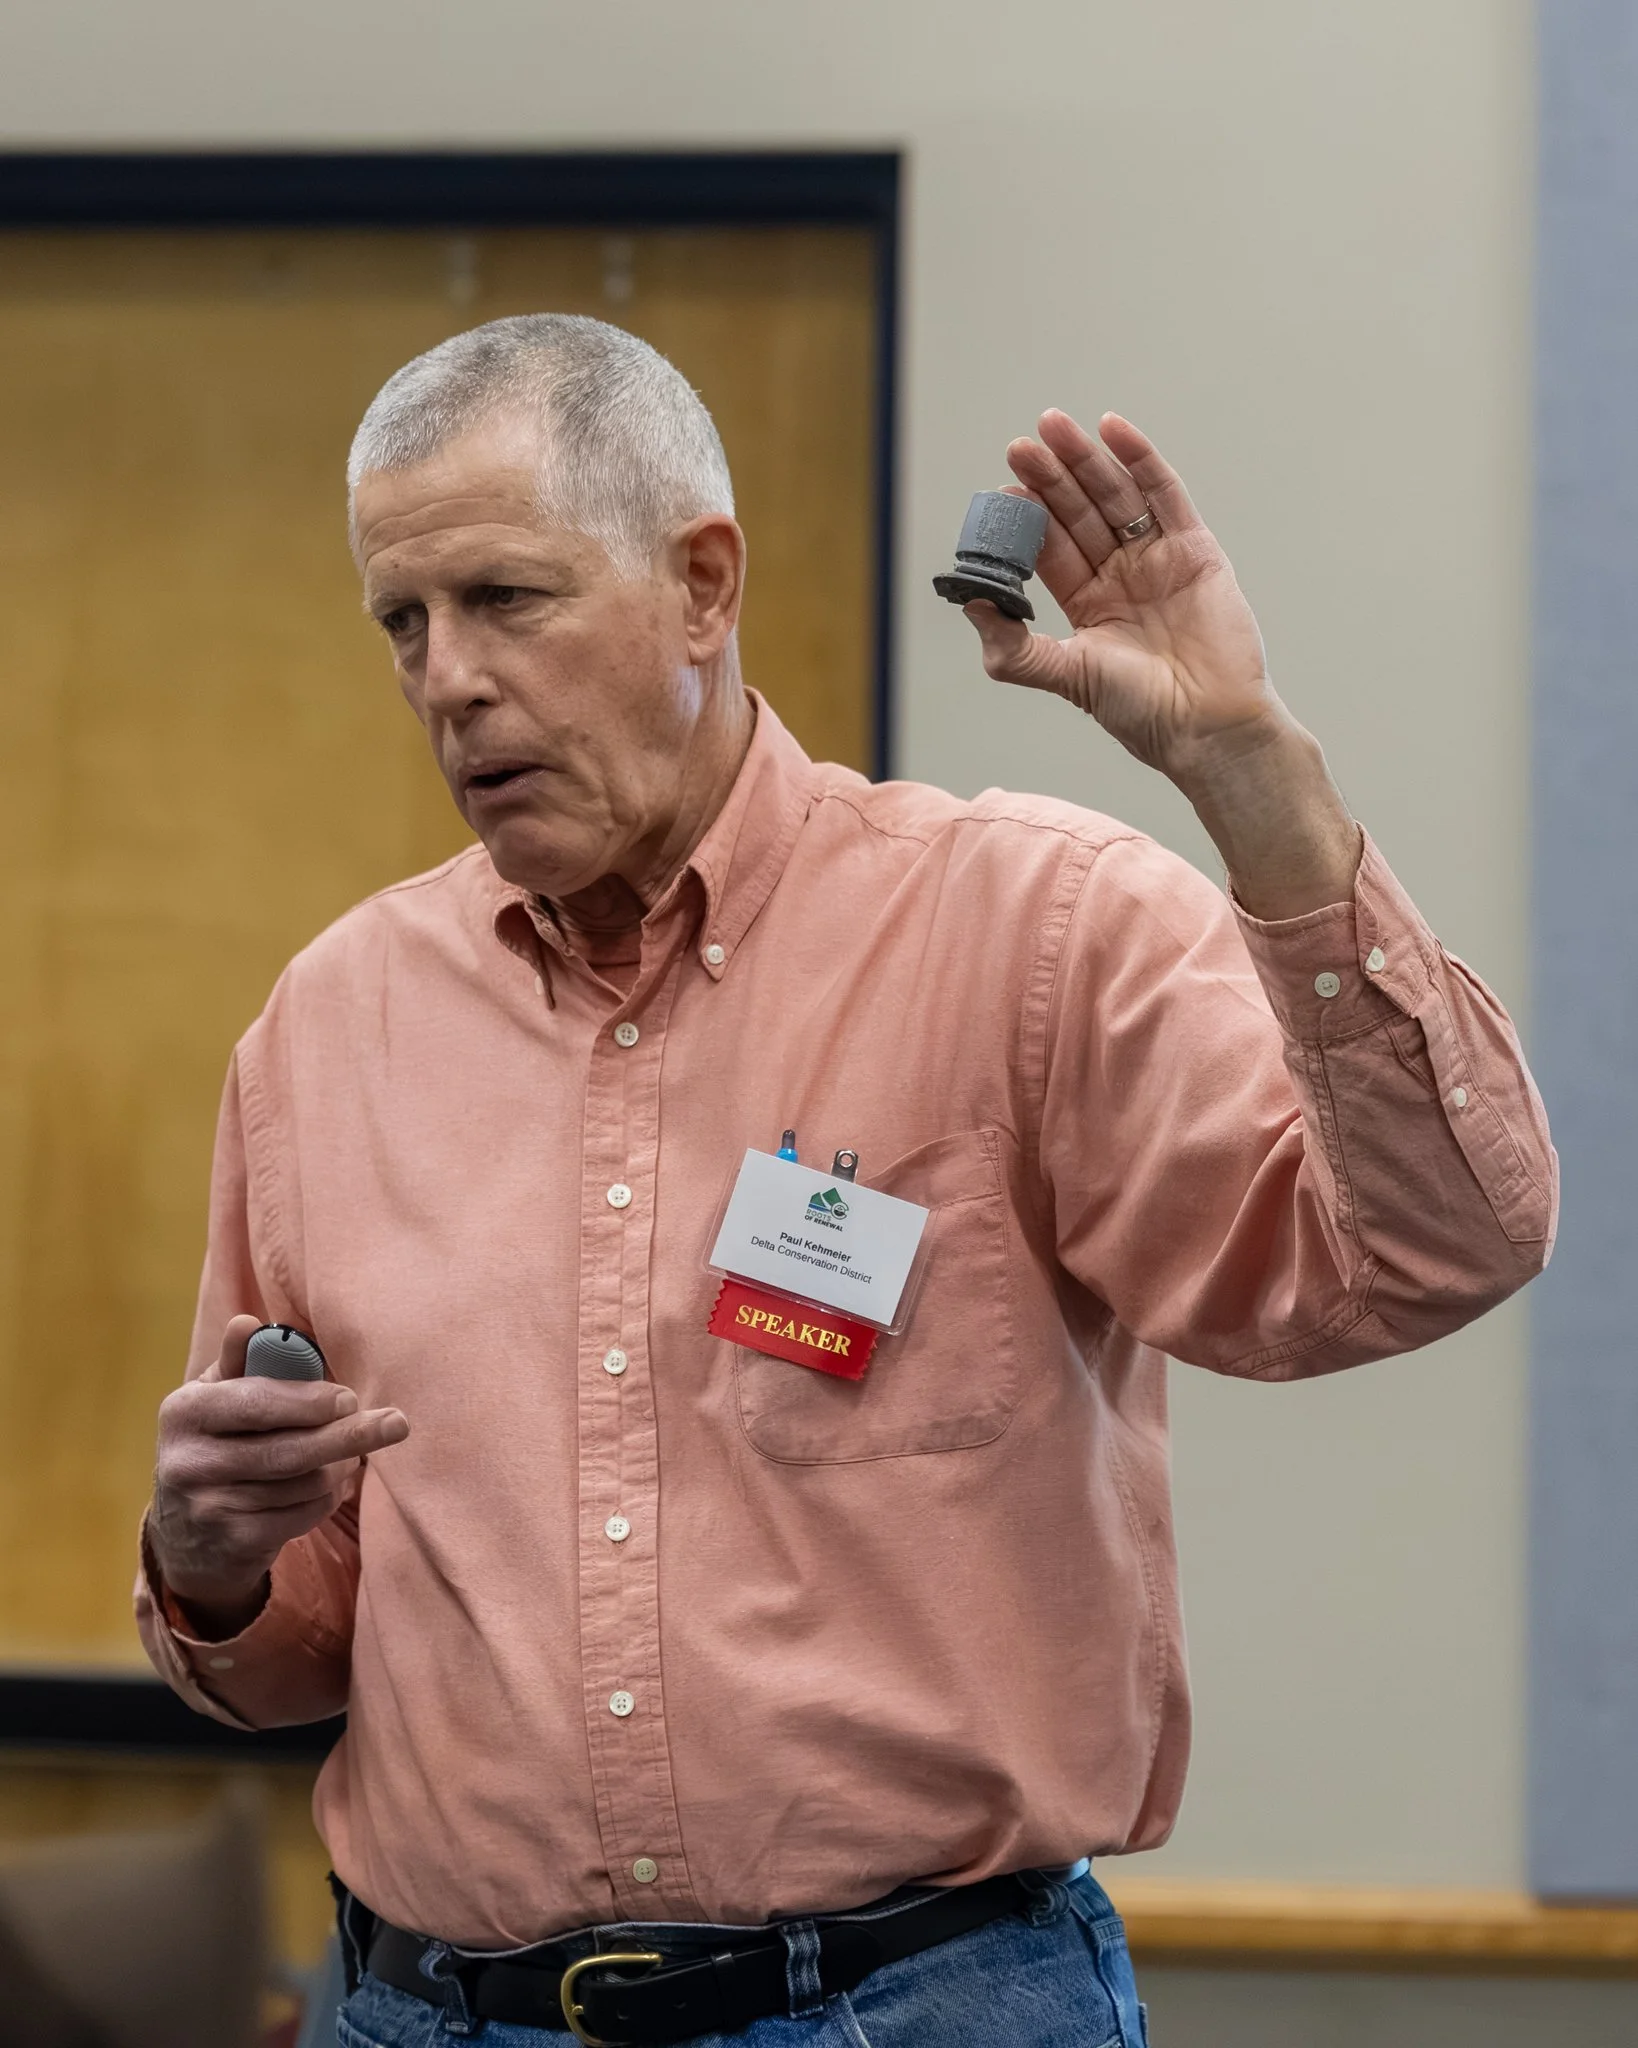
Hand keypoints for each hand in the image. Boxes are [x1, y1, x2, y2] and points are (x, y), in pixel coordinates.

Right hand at [148, 1314, 408, 1638]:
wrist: (185, 1536)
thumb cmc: (215, 1443)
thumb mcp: (214, 1399)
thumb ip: (238, 1362)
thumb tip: (248, 1323)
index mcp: (184, 1412)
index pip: (255, 1402)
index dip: (308, 1401)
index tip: (349, 1397)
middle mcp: (188, 1462)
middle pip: (287, 1449)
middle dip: (348, 1435)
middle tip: (395, 1423)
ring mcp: (210, 1508)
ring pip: (304, 1484)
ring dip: (341, 1467)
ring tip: (352, 1454)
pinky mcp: (235, 1543)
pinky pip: (303, 1515)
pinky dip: (328, 1498)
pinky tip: (335, 1484)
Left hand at [967, 409, 1359, 917]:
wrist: (1209, 724)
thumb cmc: (1140, 711)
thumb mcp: (1066, 675)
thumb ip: (1015, 646)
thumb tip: (970, 602)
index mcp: (1090, 606)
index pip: (1051, 549)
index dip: (1028, 518)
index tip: (1003, 489)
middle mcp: (1122, 577)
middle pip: (1079, 514)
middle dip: (1050, 479)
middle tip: (1021, 446)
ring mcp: (1159, 559)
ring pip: (1116, 497)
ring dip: (1085, 460)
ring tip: (1054, 427)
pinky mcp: (1196, 548)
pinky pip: (1165, 494)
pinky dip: (1140, 459)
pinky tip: (1113, 429)